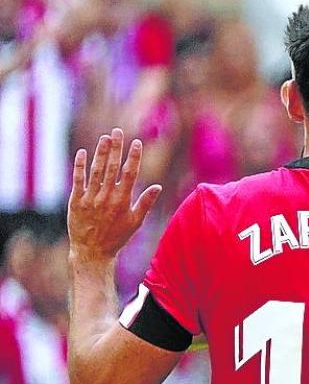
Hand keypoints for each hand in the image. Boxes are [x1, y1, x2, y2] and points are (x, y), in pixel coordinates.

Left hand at [68, 129, 161, 263]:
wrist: (92, 252)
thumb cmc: (117, 237)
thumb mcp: (135, 222)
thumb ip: (145, 203)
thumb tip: (157, 186)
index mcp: (123, 201)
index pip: (130, 174)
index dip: (133, 157)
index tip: (136, 142)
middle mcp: (107, 197)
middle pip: (112, 168)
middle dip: (116, 148)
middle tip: (118, 131)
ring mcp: (91, 198)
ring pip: (96, 171)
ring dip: (100, 153)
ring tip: (104, 138)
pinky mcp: (76, 201)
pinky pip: (78, 180)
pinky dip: (81, 166)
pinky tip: (84, 153)